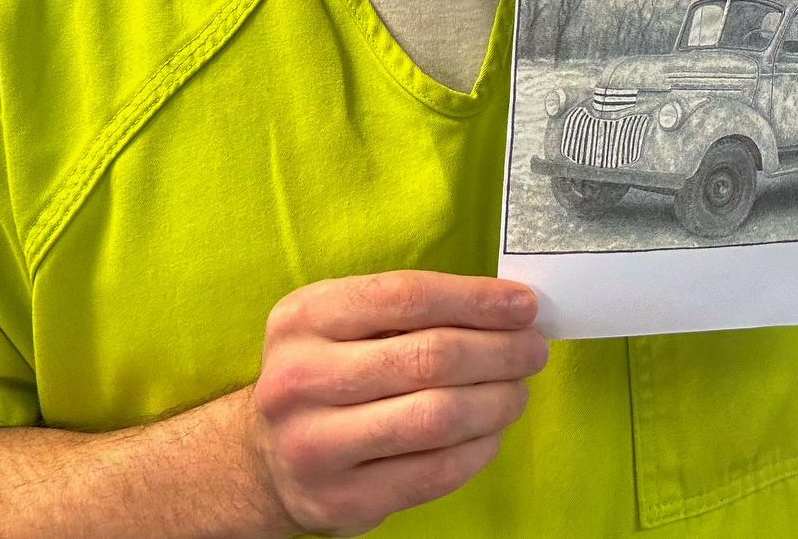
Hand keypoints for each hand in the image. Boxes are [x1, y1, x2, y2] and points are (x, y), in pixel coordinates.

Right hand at [244, 271, 547, 535]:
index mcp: (303, 318)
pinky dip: (479, 449)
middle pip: (429, 358)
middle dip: (500, 352)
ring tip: (517, 391)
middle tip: (533, 351)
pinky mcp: (343, 500)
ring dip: (497, 401)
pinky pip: (435, 472)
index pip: (406, 297)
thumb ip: (409, 311)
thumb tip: (506, 310)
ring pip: (437, 418)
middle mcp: (299, 380)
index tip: (524, 306)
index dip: (476, 299)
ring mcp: (316, 446)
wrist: (264, 458)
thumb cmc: (326, 374)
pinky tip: (492, 432)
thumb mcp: (340, 322)